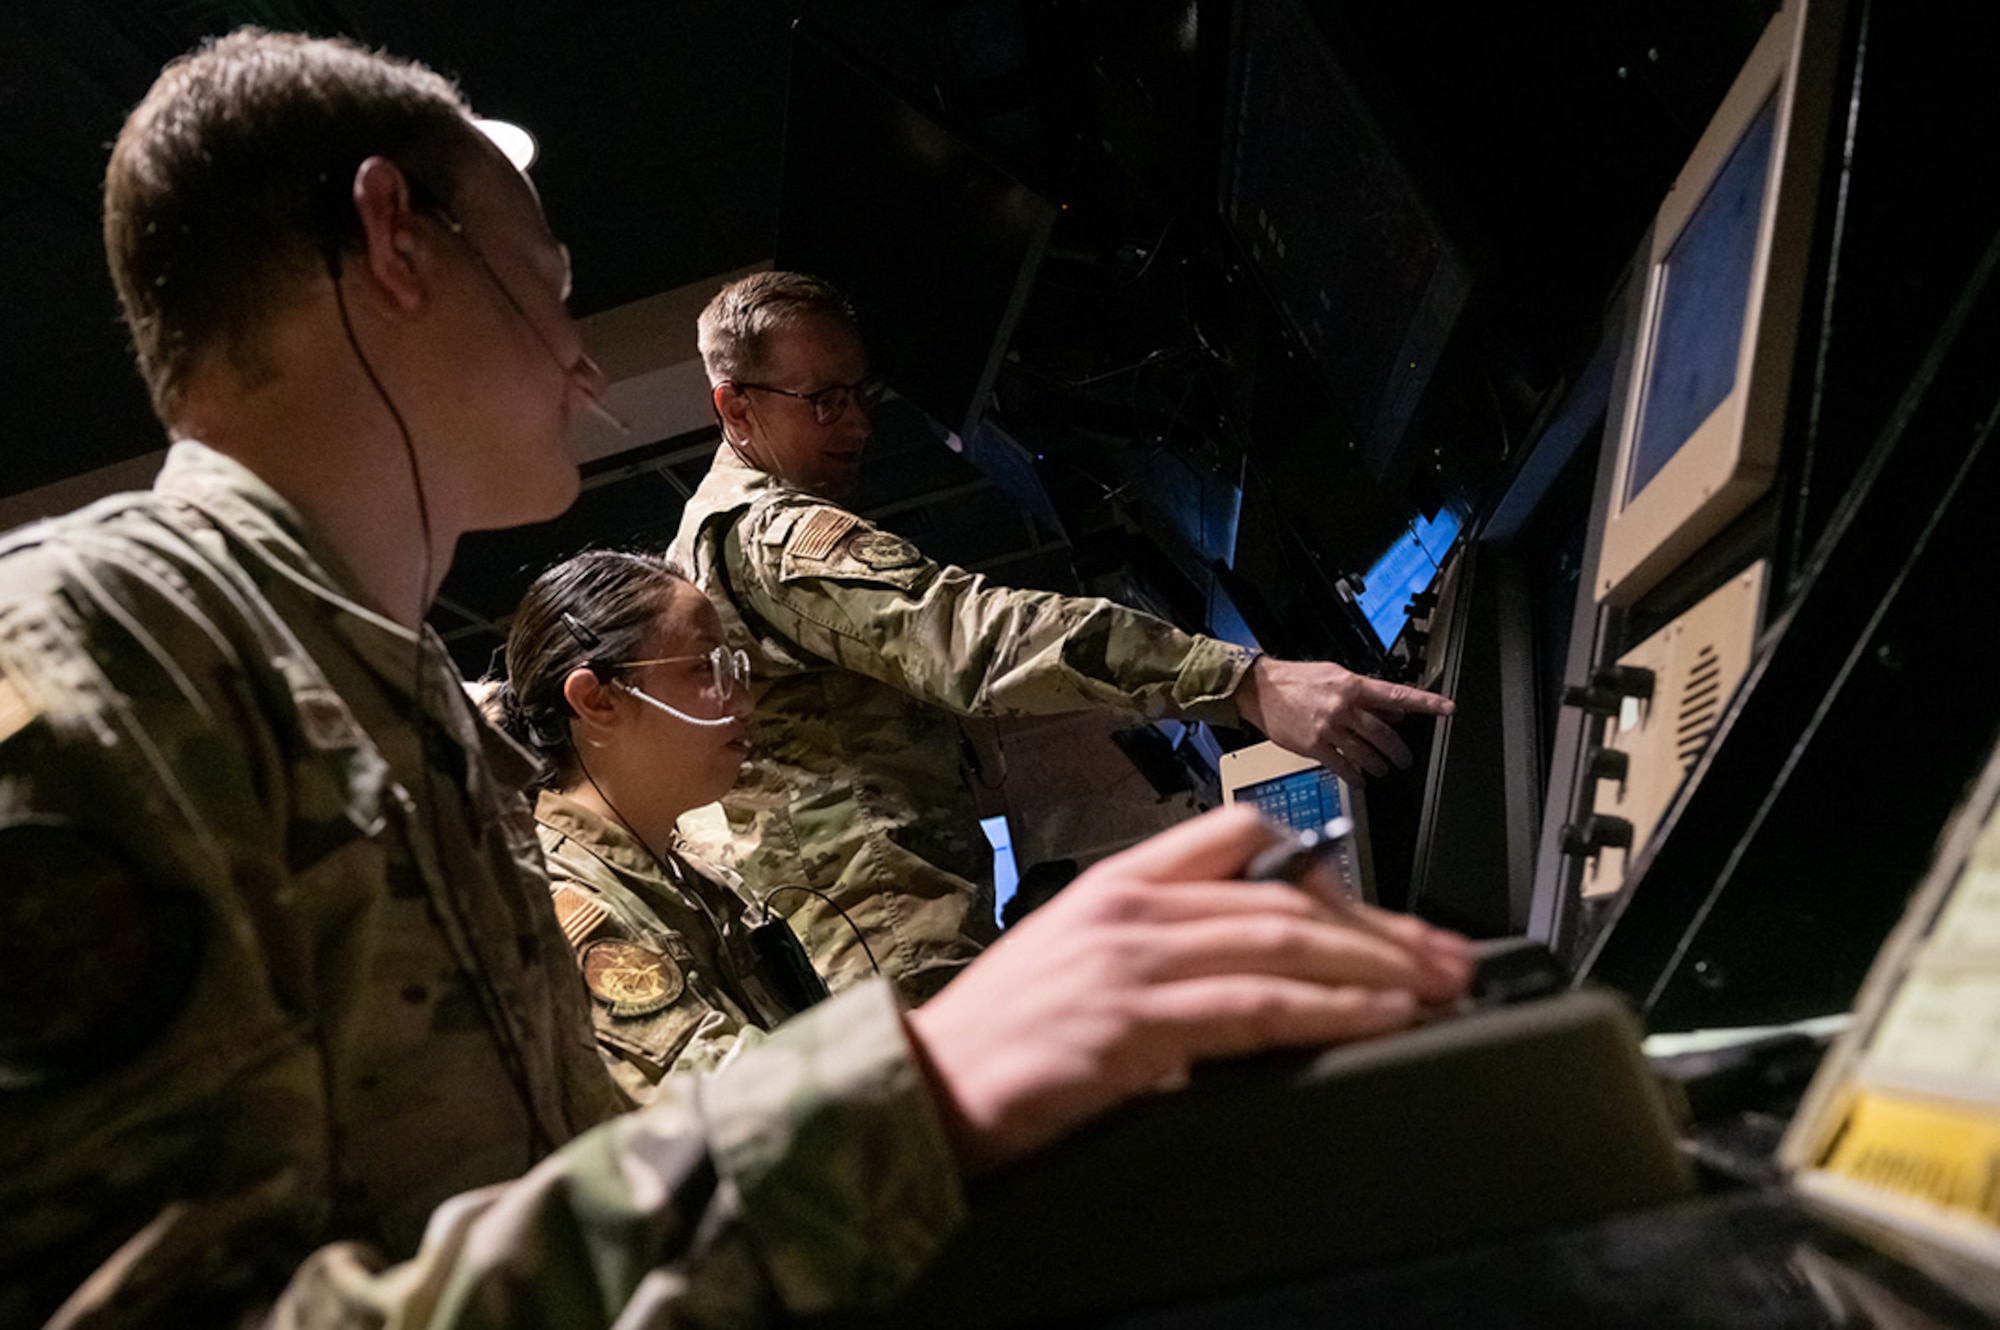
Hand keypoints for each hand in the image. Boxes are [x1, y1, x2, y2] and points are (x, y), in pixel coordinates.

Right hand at [904, 806, 1472, 1176]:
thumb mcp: (1077, 966)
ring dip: (1379, 967)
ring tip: (1440, 987)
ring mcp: (1130, 960)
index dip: (1324, 870)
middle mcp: (1129, 907)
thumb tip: (1244, 974)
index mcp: (1117, 884)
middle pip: (1286, 896)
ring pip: (1284, 943)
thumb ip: (1155, 953)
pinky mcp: (1132, 1022)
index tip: (1381, 912)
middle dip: (1383, 928)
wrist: (919, 1092)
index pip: (1238, 837)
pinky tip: (1381, 1017)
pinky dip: (1331, 1009)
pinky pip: (1257, 1007)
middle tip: (1449, 956)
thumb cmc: (996, 1042)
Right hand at [1234, 656, 1453, 784]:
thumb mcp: (1336, 676)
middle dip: (1398, 751)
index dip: (1425, 703)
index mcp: (1352, 686)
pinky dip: (1355, 776)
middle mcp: (1343, 707)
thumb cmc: (1297, 680)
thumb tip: (1395, 712)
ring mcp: (1328, 728)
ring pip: (1366, 753)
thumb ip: (1367, 695)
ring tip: (1382, 770)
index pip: (1397, 695)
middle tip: (1404, 760)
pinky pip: (1342, 766)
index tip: (1447, 709)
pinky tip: (1360, 779)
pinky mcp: (1313, 746)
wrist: (1260, 689)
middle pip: (1383, 734)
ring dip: (1379, 765)